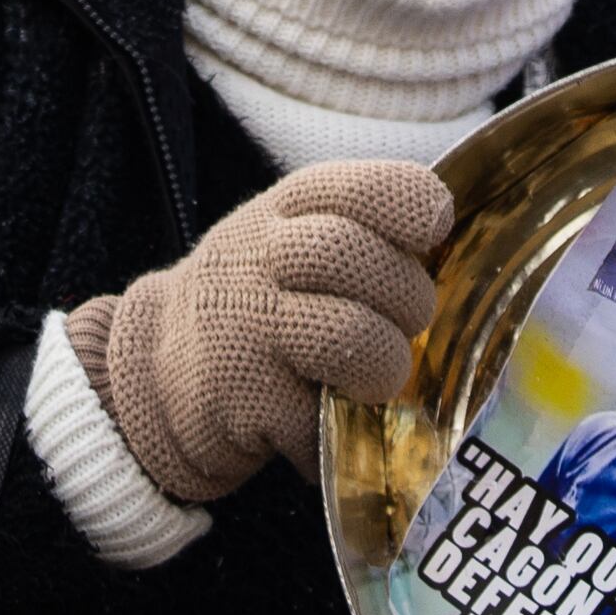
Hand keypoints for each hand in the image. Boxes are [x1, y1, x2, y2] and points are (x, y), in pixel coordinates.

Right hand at [70, 160, 452, 506]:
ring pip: (351, 334)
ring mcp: (244, 326)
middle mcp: (257, 257)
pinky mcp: (240, 397)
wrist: (157, 371)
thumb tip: (458, 257)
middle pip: (354, 255)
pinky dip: (340, 427)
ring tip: (374, 377)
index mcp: (284, 209)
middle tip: (407, 324)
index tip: (433, 231)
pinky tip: (329, 419)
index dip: (413, 205)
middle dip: (406, 297)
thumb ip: (361, 234)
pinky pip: (322, 416)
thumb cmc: (256, 304)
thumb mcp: (290, 241)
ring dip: (385, 366)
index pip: (361, 186)